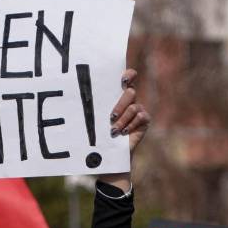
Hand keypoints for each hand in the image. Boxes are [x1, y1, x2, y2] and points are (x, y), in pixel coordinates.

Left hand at [101, 68, 149, 191]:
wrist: (110, 152)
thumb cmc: (100, 133)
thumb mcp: (97, 118)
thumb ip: (96, 105)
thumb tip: (82, 95)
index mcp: (118, 94)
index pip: (129, 77)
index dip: (128, 74)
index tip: (122, 80)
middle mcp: (131, 100)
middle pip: (130, 92)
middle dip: (120, 105)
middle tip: (111, 117)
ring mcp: (139, 109)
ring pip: (134, 107)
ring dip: (123, 120)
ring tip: (114, 130)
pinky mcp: (145, 120)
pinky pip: (140, 117)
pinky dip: (131, 125)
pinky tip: (124, 133)